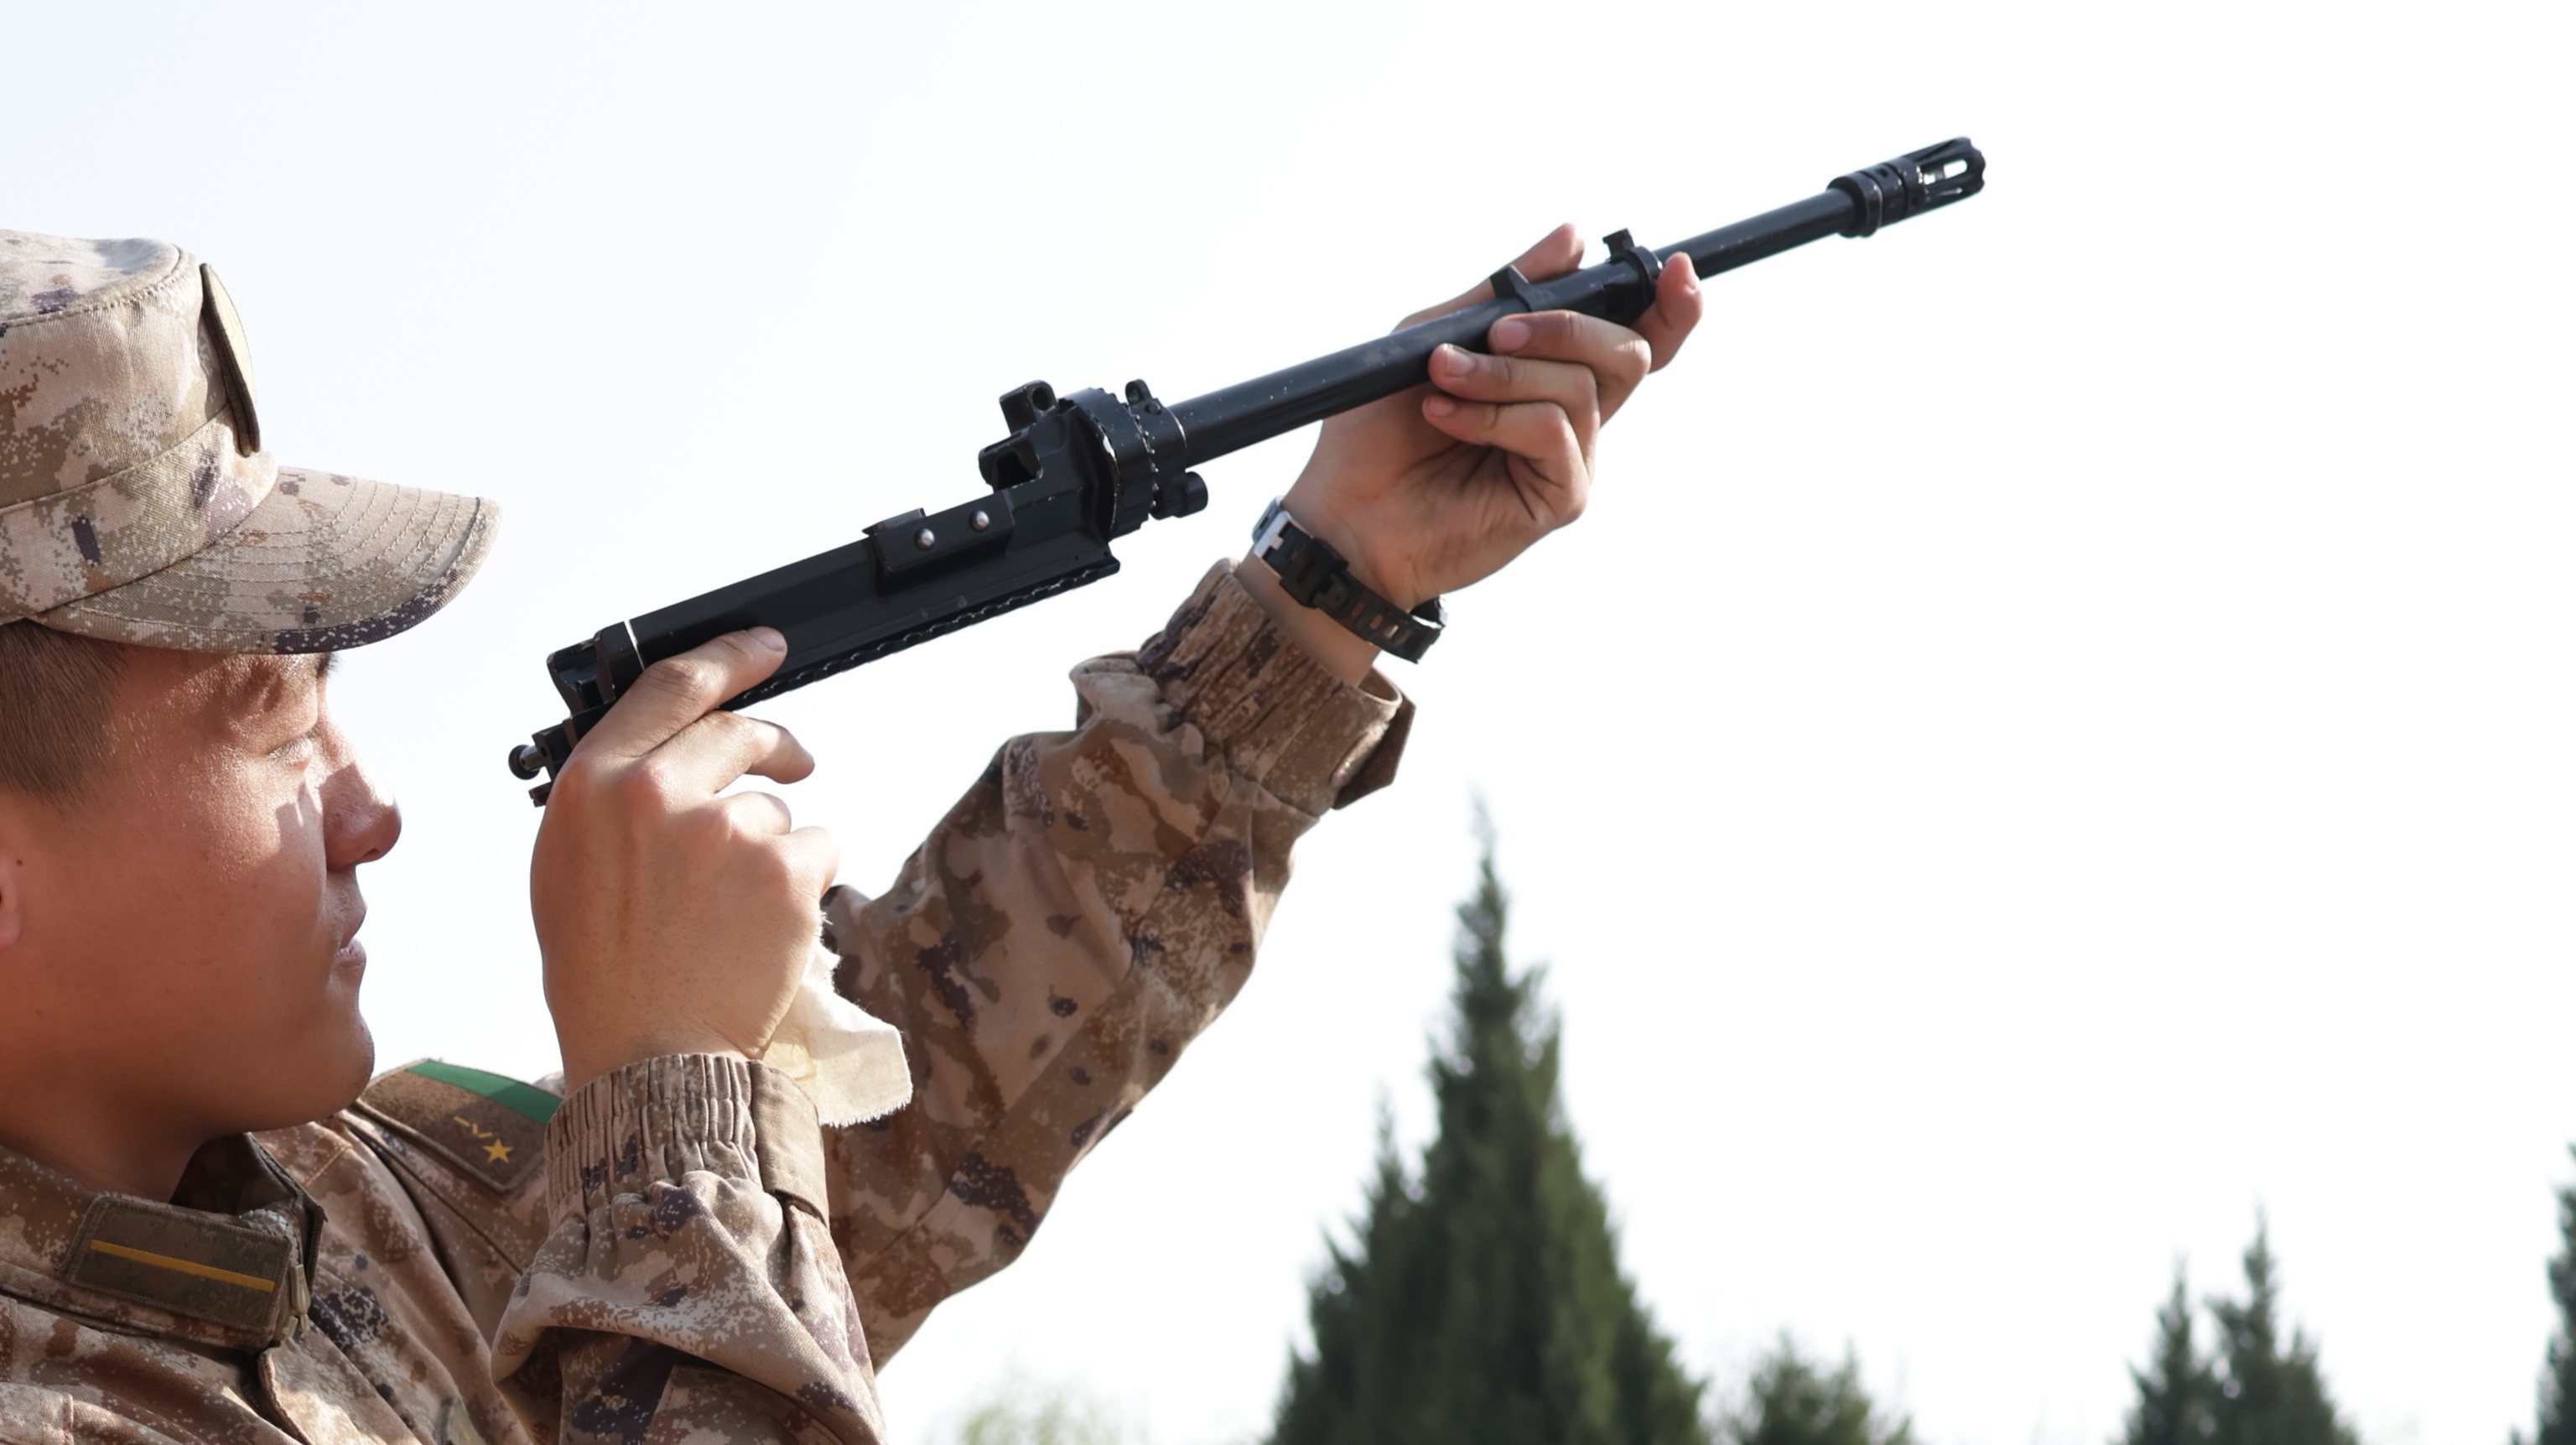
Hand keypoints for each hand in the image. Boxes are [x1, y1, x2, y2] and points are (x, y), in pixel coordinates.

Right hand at [531, 629, 835, 1091]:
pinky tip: (769, 926)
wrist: (650, 1054)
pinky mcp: (787, 869)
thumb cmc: (603, 974)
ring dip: (772, 846)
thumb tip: (664, 759)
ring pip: (777, 808)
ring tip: (735, 914)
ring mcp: (728, 829)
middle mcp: (659, 793)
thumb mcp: (568, 868)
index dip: (727, 656)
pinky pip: (818, 848)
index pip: (672, 686)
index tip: (763, 645)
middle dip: (775, 744)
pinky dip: (806, 881)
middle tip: (795, 761)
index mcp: (594, 786)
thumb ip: (613, 801)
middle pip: (741, 732)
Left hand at [1278, 223, 1704, 612]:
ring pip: (1580, 387)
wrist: (1346, 512)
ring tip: (1441, 381)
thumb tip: (1574, 238)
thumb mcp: (1434, 336)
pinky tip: (1446, 419)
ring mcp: (1570, 459)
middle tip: (1498, 332)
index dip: (1668, 305)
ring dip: (1503, 374)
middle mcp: (1573, 416)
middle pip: (1627, 352)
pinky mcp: (1560, 497)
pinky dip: (1496, 415)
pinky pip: (1553, 431)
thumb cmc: (1381, 430)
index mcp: (1552, 373)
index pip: (1632, 335)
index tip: (1678, 269)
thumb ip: (1502, 291)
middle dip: (1566, 326)